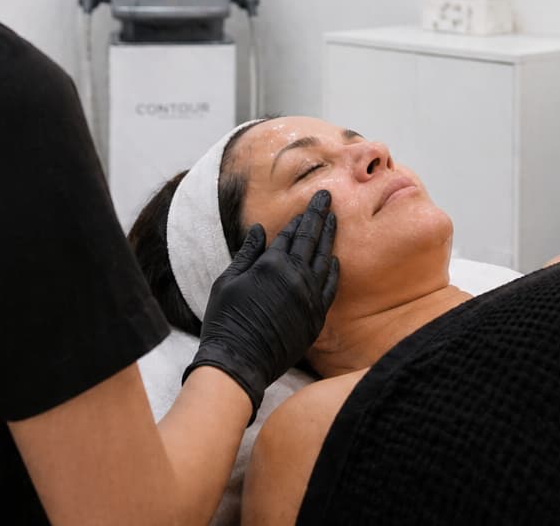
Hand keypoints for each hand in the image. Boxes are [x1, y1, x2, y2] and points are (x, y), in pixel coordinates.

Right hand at [185, 190, 339, 422]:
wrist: (239, 363)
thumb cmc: (225, 320)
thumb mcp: (227, 281)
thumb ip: (247, 253)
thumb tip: (260, 229)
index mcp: (272, 265)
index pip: (290, 234)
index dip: (298, 219)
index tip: (306, 206)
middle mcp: (295, 278)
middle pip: (311, 239)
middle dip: (319, 215)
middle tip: (327, 196)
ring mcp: (309, 298)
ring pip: (325, 260)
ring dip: (329, 237)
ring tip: (334, 220)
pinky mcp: (315, 318)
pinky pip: (329, 288)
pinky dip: (333, 270)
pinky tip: (334, 259)